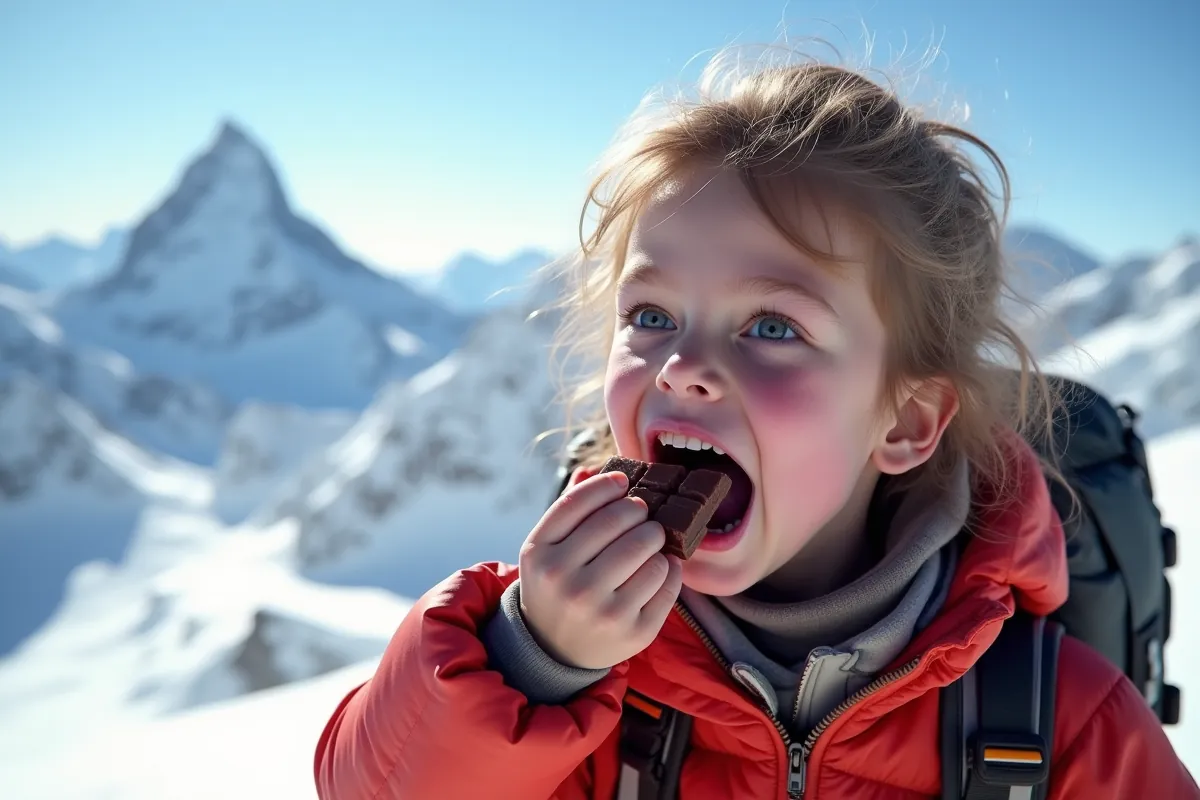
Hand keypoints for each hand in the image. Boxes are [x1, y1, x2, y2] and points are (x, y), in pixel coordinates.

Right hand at [518, 469, 683, 669]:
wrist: (555, 650)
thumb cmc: (557, 585)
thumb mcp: (546, 549)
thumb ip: (569, 510)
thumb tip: (603, 471)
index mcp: (538, 554)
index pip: (578, 502)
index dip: (607, 486)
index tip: (623, 483)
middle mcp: (565, 581)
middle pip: (621, 521)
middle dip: (639, 513)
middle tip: (642, 517)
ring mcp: (600, 610)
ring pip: (650, 551)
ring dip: (656, 542)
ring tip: (648, 545)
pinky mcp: (633, 631)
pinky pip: (668, 582)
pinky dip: (669, 569)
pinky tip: (658, 569)